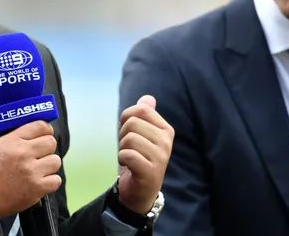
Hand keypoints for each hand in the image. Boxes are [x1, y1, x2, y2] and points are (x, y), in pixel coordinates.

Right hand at [0, 120, 61, 219]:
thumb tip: (34, 135)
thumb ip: (16, 138)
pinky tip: (40, 181)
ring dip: (49, 164)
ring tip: (40, 169)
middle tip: (41, 154)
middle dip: (47, 147)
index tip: (46, 134)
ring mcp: (32, 171)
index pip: (40, 126)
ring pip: (55, 161)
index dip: (46, 129)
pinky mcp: (37, 188)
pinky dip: (50, 181)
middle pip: (51, 143)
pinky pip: (56, 180)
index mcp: (14, 141)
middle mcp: (25, 154)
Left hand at [118, 95, 173, 214]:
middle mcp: (167, 142)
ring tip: (131, 158)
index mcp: (166, 129)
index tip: (131, 134)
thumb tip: (148, 98)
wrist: (140, 191)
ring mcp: (161, 157)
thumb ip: (145, 115)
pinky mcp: (151, 172)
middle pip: (132, 123)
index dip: (126, 120)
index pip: (140, 109)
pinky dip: (122, 159)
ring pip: (129, 138)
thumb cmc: (138, 158)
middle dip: (123, 135)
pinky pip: (127, 155)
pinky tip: (129, 166)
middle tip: (130, 149)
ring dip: (122, 149)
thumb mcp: (141, 134)